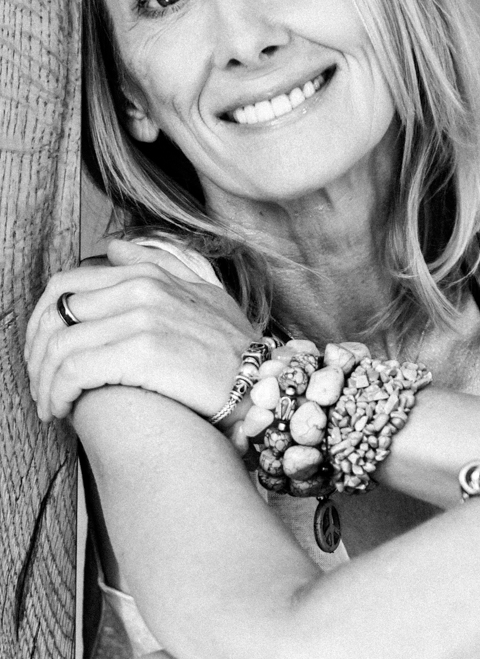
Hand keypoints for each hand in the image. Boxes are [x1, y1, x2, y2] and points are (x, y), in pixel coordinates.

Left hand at [25, 239, 257, 421]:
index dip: (42, 322)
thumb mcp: (204, 294)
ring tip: (50, 404)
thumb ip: (159, 266)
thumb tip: (115, 248)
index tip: (44, 354)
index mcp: (148, 274)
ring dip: (44, 381)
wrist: (263, 385)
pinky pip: (75, 370)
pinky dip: (58, 393)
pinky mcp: (142, 353)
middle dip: (36, 353)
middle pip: (54, 314)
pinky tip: (62, 410)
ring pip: (60, 346)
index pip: (65, 285)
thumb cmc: (233, 350)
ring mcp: (142, 319)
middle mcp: (142, 289)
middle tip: (41, 383)